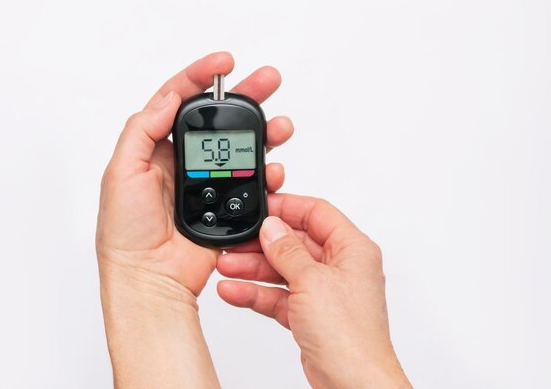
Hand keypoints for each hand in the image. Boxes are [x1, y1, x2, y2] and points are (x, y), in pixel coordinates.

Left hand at [96, 52, 292, 297]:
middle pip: (219, 120)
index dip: (201, 77)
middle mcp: (184, 161)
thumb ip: (143, 129)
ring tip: (280, 127)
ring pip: (242, 149)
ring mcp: (207, 184)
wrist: (149, 277)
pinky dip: (267, 174)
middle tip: (269, 81)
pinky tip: (274, 170)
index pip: (179, 101)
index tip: (224, 63)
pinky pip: (252, 184)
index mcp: (156, 148)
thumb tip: (171, 97)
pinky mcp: (226, 207)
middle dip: (245, 97)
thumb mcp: (121, 171)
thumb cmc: (126, 232)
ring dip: (264, 134)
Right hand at [217, 194, 411, 388]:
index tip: (261, 206)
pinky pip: (278, 295)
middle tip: (235, 241)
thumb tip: (272, 227)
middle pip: (295, 243)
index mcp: (352, 249)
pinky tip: (234, 290)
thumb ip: (287, 251)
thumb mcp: (312, 281)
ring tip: (226, 265)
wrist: (352, 383)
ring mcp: (324, 292)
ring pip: (283, 270)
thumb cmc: (350, 336)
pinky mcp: (310, 314)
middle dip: (262, 243)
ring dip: (254, 268)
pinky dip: (257, 293)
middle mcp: (340, 267)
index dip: (287, 207)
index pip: (317, 213)